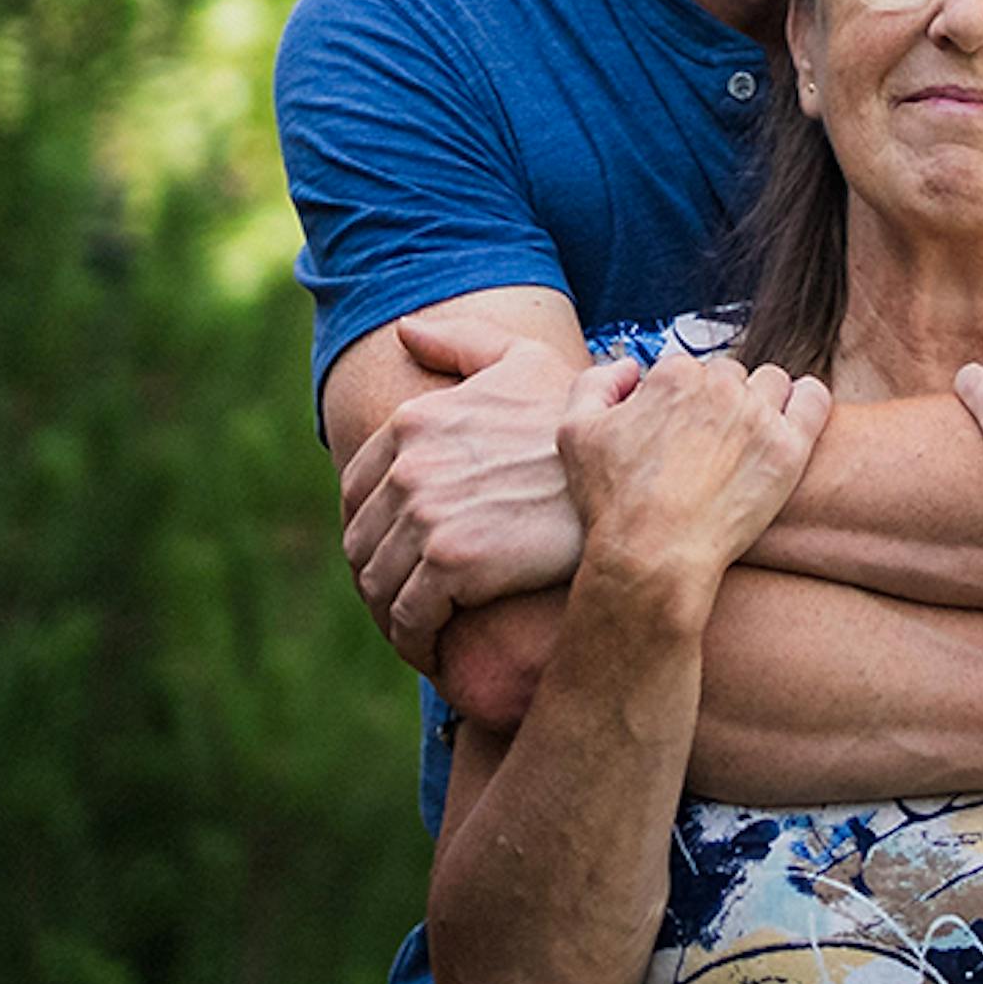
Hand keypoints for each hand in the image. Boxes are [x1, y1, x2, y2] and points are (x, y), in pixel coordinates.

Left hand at [340, 323, 583, 671]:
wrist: (625, 479)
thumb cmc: (580, 421)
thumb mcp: (523, 362)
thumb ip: (462, 343)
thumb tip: (406, 331)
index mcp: (414, 422)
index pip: (357, 491)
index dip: (373, 528)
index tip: (398, 553)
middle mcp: (409, 466)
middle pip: (361, 543)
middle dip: (378, 576)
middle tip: (408, 600)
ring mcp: (427, 515)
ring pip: (378, 585)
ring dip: (391, 616)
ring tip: (419, 632)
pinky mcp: (451, 563)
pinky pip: (408, 618)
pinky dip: (413, 642)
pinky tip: (434, 651)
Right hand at [559, 356, 830, 589]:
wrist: (653, 556)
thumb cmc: (613, 501)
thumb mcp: (575, 433)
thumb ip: (596, 383)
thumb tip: (630, 367)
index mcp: (674, 375)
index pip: (688, 370)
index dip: (680, 402)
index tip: (677, 433)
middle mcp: (720, 386)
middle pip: (730, 377)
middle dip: (720, 402)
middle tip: (709, 445)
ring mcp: (758, 416)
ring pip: (771, 384)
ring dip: (761, 401)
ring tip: (747, 438)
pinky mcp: (788, 448)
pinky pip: (813, 399)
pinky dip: (807, 399)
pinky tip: (794, 415)